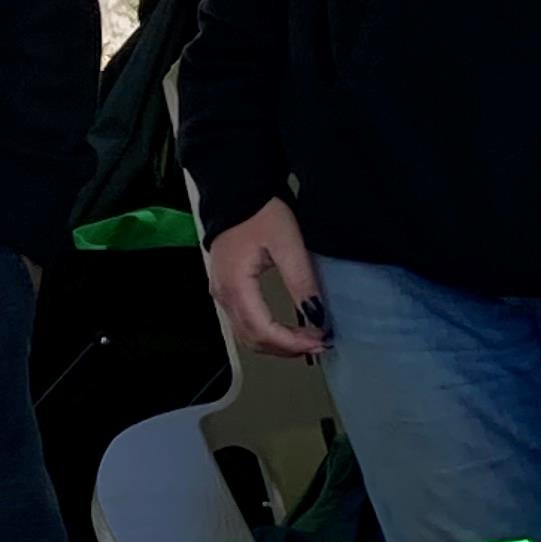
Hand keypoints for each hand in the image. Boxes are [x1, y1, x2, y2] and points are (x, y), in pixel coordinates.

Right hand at [204, 197, 327, 360]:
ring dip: (277, 344)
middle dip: (287, 348)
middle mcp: (224, 294)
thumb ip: (302, 281)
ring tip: (306, 340)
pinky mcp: (227, 289)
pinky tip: (287, 330)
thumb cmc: (259, 211)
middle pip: (253, 340)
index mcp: (237, 285)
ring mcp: (222, 293)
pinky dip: (267, 334)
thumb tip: (317, 315)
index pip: (263, 330)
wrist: (238, 193)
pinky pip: (244, 324)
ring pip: (247, 336)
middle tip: (318, 344)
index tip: (318, 341)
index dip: (292, 343)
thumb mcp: (288, 243)